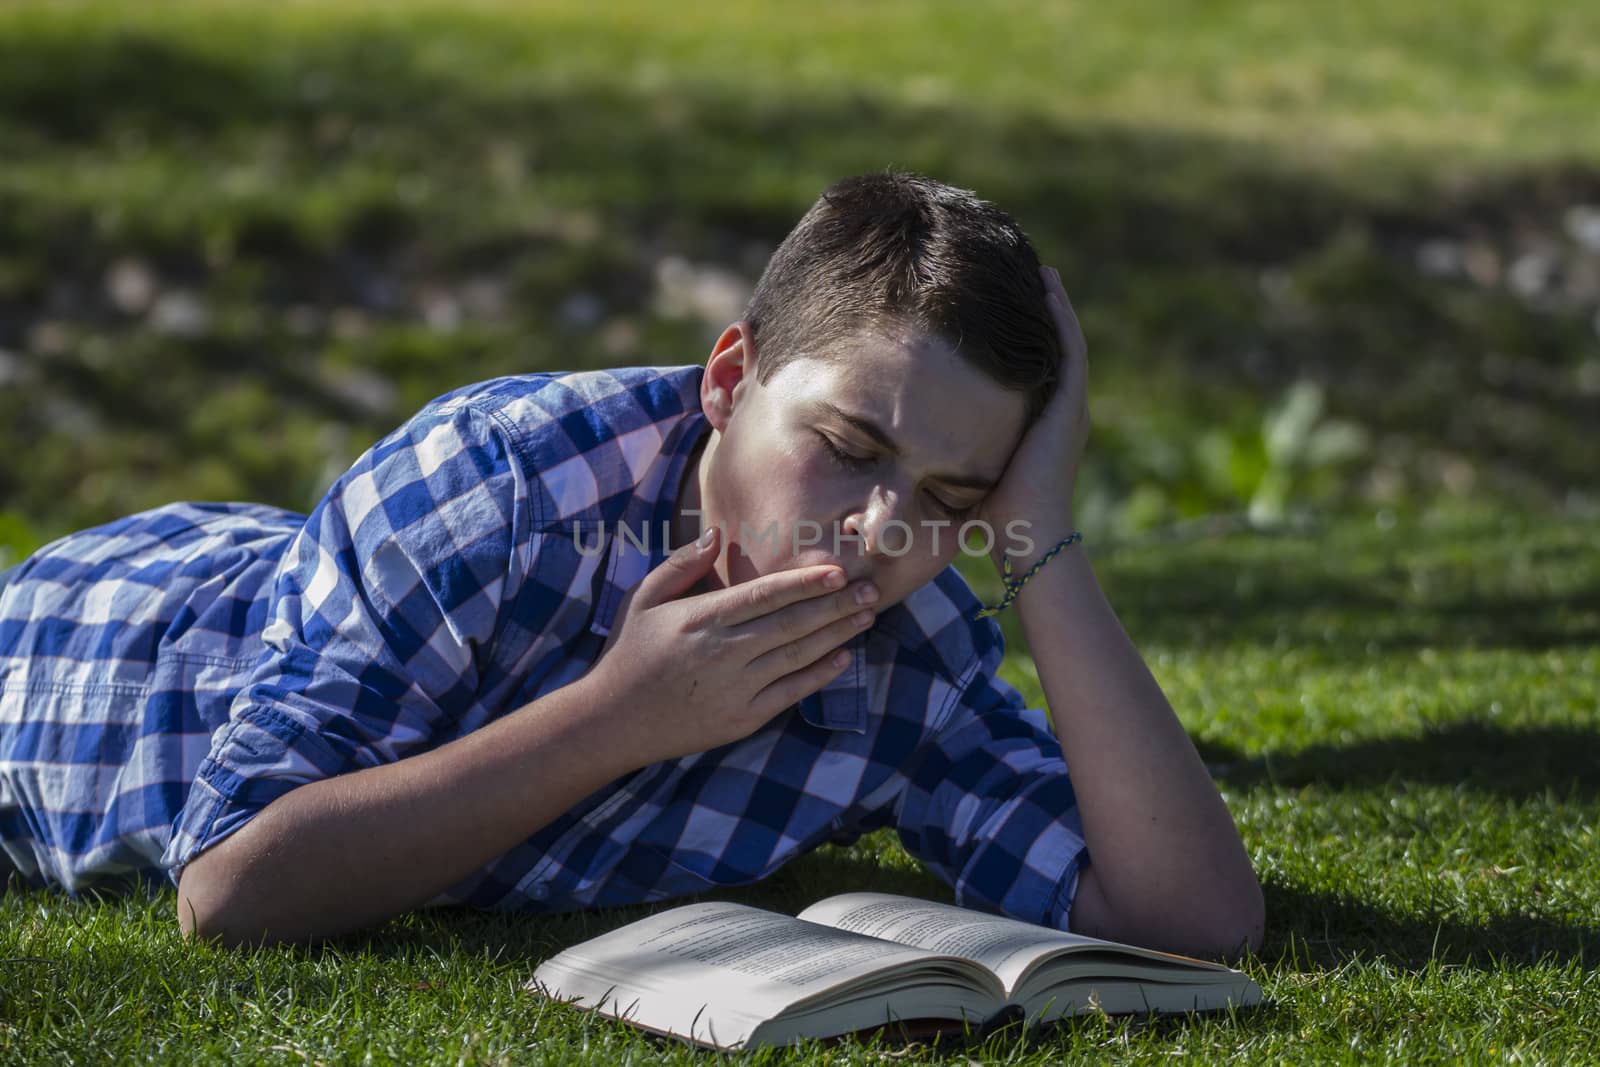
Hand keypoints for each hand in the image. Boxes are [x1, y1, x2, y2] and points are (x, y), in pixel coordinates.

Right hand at [584, 527, 879, 762]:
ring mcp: (735, 688)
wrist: (613, 721)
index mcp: (701, 619)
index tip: (838, 571)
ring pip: (798, 656)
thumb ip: (682, 565)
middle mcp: (723, 652)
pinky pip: (790, 693)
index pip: (764, 595)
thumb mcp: (643, 598)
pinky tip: (842, 657)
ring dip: (836, 635)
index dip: (804, 583)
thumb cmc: (631, 653)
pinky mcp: (742, 719)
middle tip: (872, 590)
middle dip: (836, 606)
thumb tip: (716, 535)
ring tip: (866, 616)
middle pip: (792, 624)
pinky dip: (819, 675)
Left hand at [976, 265, 1090, 569]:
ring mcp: (1068, 408)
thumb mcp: (966, 475)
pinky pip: (1069, 349)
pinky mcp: (1069, 406)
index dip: (1021, 341)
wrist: (1028, 538)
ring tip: (1041, 271)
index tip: (1000, 312)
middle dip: (1039, 314)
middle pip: (1051, 349)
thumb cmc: (993, 521)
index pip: (1032, 371)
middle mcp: (1059, 412)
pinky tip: (1049, 288)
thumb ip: (949, 456)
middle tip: (1026, 275)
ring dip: (1053, 305)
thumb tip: (900, 453)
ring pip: (1065, 341)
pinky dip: (1061, 317)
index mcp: (1038, 426)